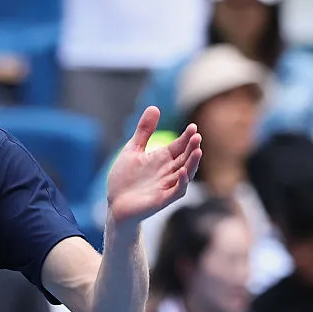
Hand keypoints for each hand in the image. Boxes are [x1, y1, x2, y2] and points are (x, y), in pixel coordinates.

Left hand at [106, 107, 201, 225]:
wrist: (114, 204)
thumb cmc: (125, 178)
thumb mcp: (133, 149)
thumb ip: (144, 131)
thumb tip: (154, 107)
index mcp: (162, 159)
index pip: (180, 146)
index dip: (187, 137)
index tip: (193, 127)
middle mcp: (168, 172)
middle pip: (185, 158)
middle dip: (192, 148)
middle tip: (197, 136)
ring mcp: (166, 186)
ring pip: (186, 174)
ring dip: (192, 163)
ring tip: (198, 150)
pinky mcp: (162, 200)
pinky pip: (176, 191)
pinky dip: (181, 182)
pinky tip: (182, 172)